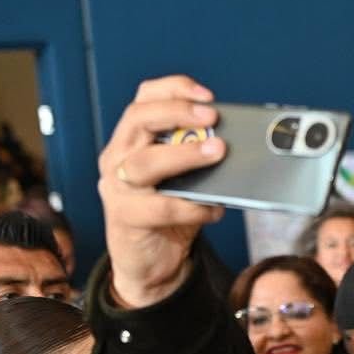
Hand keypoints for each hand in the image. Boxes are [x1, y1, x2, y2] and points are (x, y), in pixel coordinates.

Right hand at [97, 75, 226, 307]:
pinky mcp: (125, 218)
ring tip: (217, 153)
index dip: (173, 89)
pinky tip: (214, 210)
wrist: (150, 263)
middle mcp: (118, 158)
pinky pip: (161, 208)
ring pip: (144, 162)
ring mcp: (117, 188)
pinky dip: (193, 207)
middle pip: (138, 120)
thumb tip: (235, 142)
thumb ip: (197, 158)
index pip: (144, 99)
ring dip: (185, 154)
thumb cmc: (169, 215)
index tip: (207, 95)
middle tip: (212, 117)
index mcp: (131, 140)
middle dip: (178, 112)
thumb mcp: (183, 179)